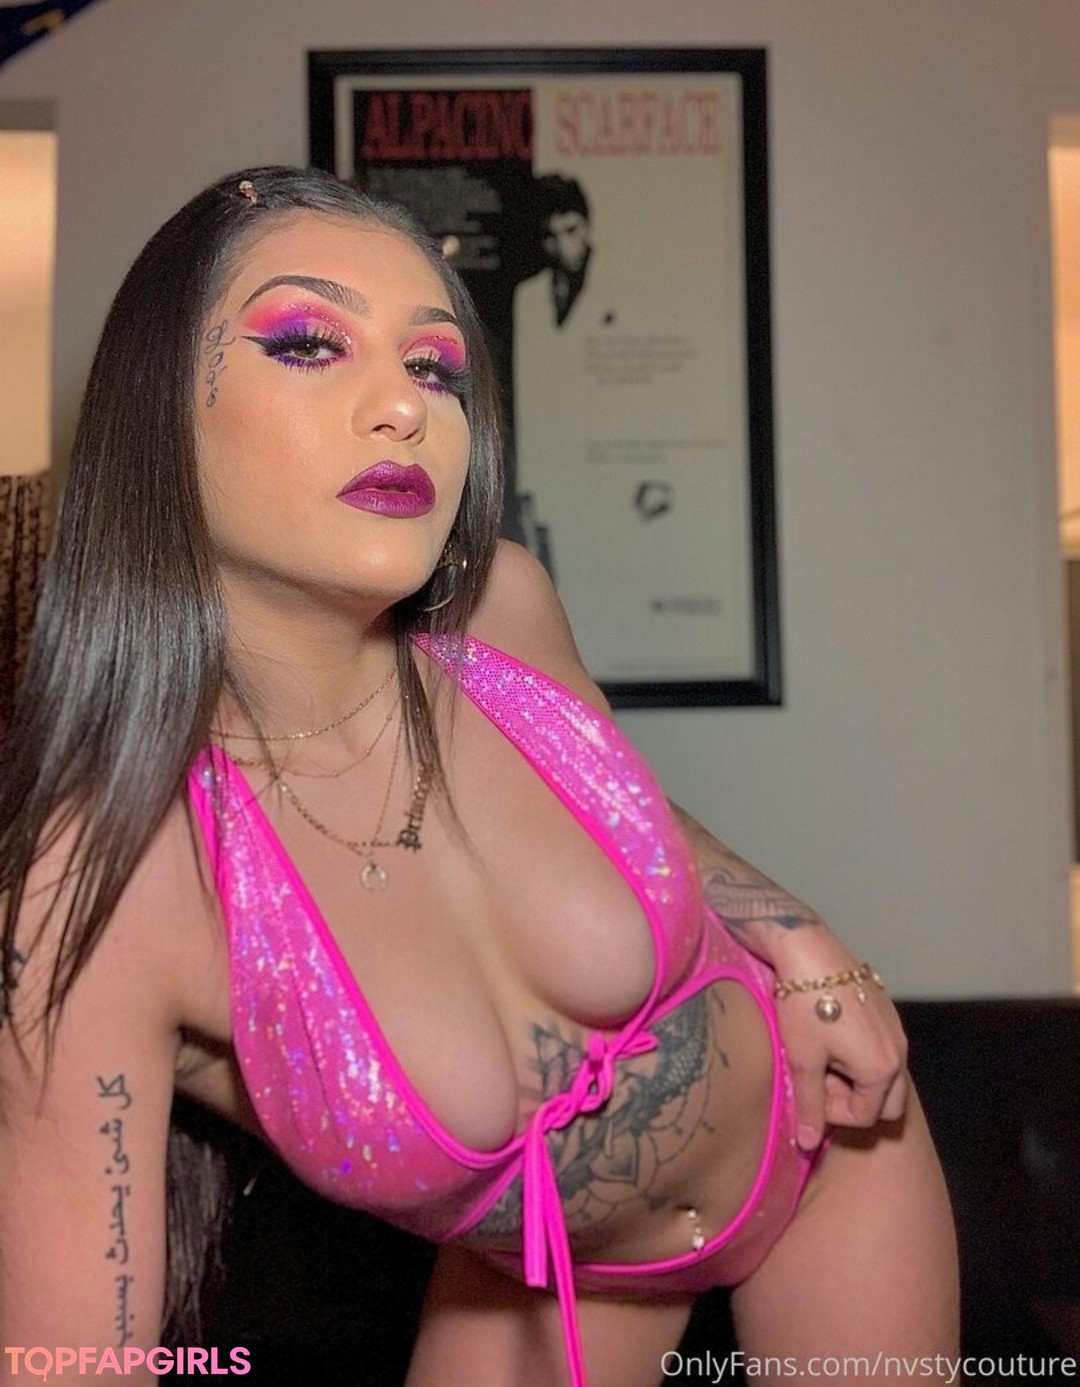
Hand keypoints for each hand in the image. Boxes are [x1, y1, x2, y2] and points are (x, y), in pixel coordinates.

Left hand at [767, 925, 907, 1150]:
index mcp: (882, 1070)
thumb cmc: (804, 1007)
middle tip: (820, 1079)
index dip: (832, 1113)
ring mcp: (897, 1029)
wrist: (808, 951)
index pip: (863, 1117)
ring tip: (823, 1057)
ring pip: (884, 1075)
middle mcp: (899, 1052)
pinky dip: (861, 1055)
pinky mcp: (887, 1011)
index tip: (809, 1090)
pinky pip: (883, 1049)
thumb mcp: (803, 1060)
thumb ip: (810, 1106)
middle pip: (886, 1102)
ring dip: (856, 1077)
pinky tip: (832, 1037)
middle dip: (854, 1100)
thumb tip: (807, 1143)